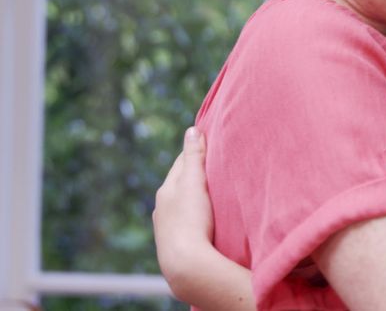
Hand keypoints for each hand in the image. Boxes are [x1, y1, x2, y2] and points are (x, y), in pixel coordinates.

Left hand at [153, 126, 214, 295]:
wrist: (185, 264)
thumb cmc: (191, 220)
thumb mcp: (194, 183)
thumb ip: (194, 157)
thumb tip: (192, 129)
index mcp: (166, 189)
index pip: (181, 162)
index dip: (195, 151)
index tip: (210, 143)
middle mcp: (163, 206)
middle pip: (180, 183)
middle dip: (194, 173)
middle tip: (214, 164)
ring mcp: (168, 226)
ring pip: (182, 203)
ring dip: (194, 196)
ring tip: (211, 193)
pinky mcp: (176, 242)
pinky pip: (186, 221)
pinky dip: (194, 214)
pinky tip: (203, 220)